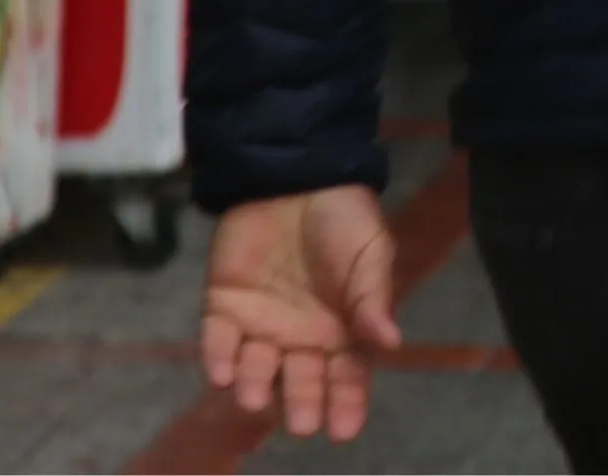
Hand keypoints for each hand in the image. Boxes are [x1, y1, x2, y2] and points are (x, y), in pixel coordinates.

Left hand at [200, 186, 402, 442]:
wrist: (297, 175)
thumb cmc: (344, 218)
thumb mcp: (370, 256)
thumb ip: (372, 300)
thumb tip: (391, 343)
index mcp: (341, 329)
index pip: (345, 377)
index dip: (345, 404)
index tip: (343, 432)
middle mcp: (299, 336)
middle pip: (300, 380)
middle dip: (301, 402)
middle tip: (303, 423)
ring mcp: (259, 323)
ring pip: (255, 368)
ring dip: (254, 386)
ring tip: (256, 399)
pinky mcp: (223, 305)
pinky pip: (216, 341)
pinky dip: (218, 358)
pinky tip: (223, 373)